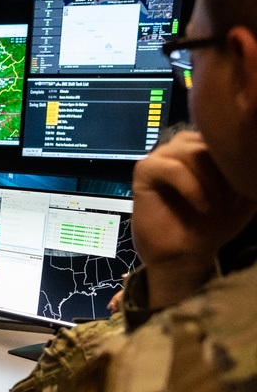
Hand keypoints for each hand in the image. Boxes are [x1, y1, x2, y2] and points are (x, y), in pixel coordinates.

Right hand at [132, 130, 256, 307]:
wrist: (186, 254)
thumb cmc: (213, 224)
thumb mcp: (243, 194)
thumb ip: (249, 170)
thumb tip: (253, 152)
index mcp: (204, 145)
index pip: (224, 137)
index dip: (237, 163)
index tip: (245, 193)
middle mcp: (182, 145)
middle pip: (210, 143)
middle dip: (226, 173)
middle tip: (231, 203)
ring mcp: (162, 155)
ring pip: (194, 153)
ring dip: (211, 182)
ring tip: (217, 207)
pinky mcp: (145, 170)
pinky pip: (173, 168)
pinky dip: (192, 188)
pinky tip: (203, 207)